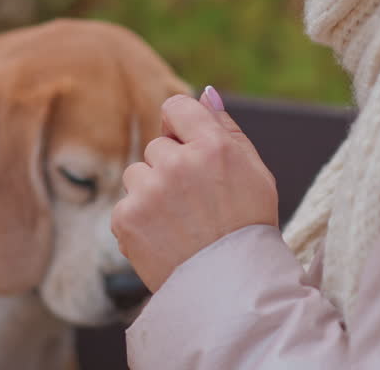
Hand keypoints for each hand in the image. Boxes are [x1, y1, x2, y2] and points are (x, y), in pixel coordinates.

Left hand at [111, 88, 278, 292]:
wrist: (232, 287)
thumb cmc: (248, 225)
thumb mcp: (253, 170)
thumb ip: (226, 127)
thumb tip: (206, 91)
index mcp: (212, 145)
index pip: (175, 107)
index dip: (181, 128)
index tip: (189, 149)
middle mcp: (177, 163)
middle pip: (157, 146)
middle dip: (170, 168)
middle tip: (195, 202)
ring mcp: (149, 191)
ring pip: (137, 174)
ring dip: (151, 192)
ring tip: (180, 223)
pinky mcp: (126, 217)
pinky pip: (126, 204)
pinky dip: (140, 221)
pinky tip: (165, 238)